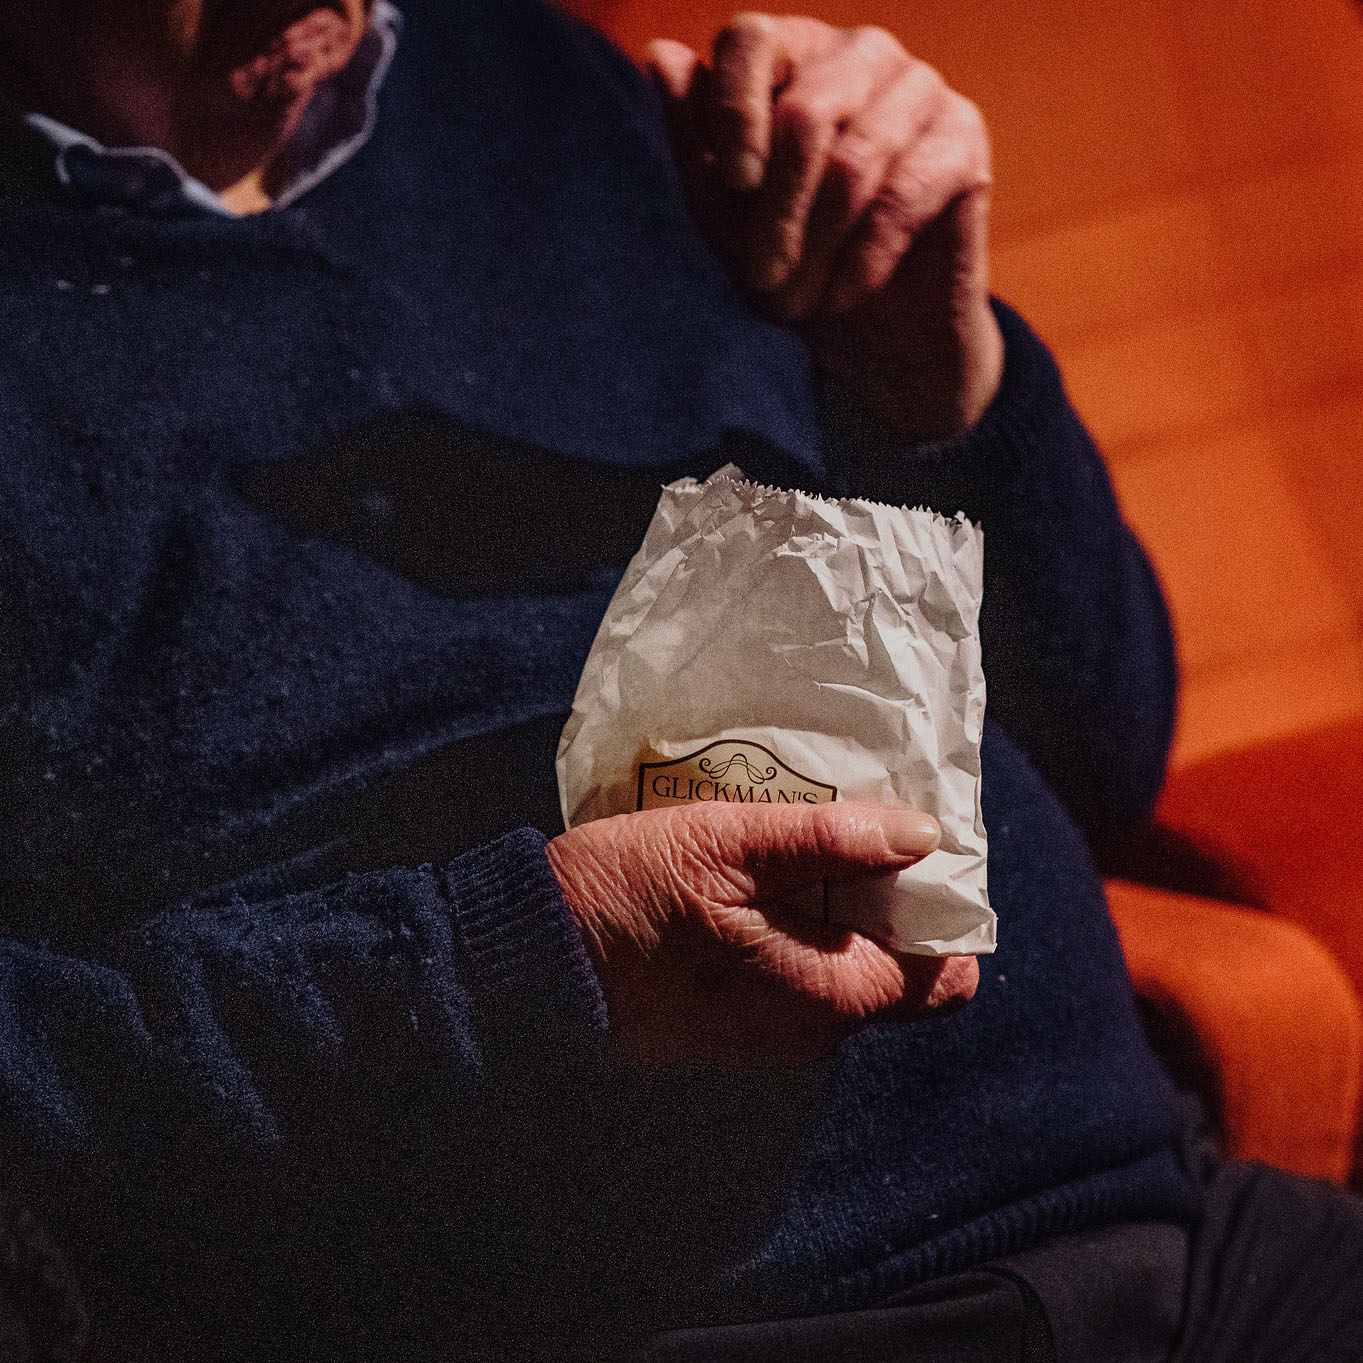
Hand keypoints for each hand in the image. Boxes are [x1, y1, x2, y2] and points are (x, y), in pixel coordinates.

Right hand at [546, 801, 978, 1064]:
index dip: (942, 913)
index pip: (941, 977)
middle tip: (850, 826)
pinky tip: (753, 878)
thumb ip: (829, 842)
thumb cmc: (622, 899)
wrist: (524, 970)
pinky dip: (791, 931)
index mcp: (825, 996)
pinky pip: (790, 980)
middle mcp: (807, 1034)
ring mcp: (765, 1038)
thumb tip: (922, 833)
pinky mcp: (727, 1029)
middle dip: (884, 901)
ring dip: (833, 911)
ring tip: (794, 841)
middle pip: (891, 971)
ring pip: (838, 972)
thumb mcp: (725, 845)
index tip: (919, 852)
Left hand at [648, 15, 1003, 438]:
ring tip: (797, 303)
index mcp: (793, 53)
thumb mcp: (726, 214)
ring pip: (853, 164)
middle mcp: (860, 54)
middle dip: (777, 212)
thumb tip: (660, 55)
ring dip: (817, 248)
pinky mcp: (963, 141)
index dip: (735, 112)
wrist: (873, 334)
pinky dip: (863, 260)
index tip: (735, 185)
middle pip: (805, 112)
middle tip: (763, 280)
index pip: (751, 39)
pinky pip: (902, 198)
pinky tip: (843, 295)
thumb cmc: (789, 263)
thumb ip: (695, 140)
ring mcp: (920, 89)